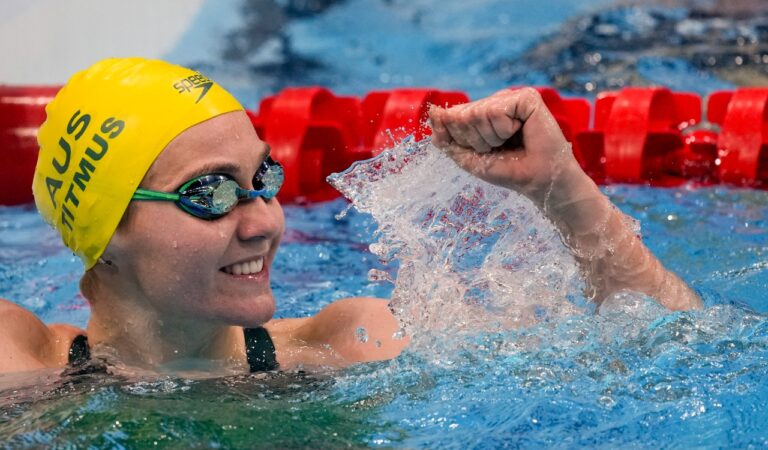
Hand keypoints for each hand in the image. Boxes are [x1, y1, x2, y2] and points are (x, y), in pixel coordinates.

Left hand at [429, 87, 579, 203]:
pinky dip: (503, 129)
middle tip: (498, 148)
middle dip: (476, 140)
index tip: (485, 151)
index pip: (452, 117)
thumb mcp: (468, 156)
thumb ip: (446, 136)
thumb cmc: (508, 169)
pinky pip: (496, 111)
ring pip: (478, 113)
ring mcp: (511, 97)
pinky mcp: (527, 97)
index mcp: (482, 111)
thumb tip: (434, 111)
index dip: (462, 139)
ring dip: (491, 137)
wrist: (538, 181)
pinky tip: (520, 132)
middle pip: (462, 115)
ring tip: (510, 142)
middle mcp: (496, 100)